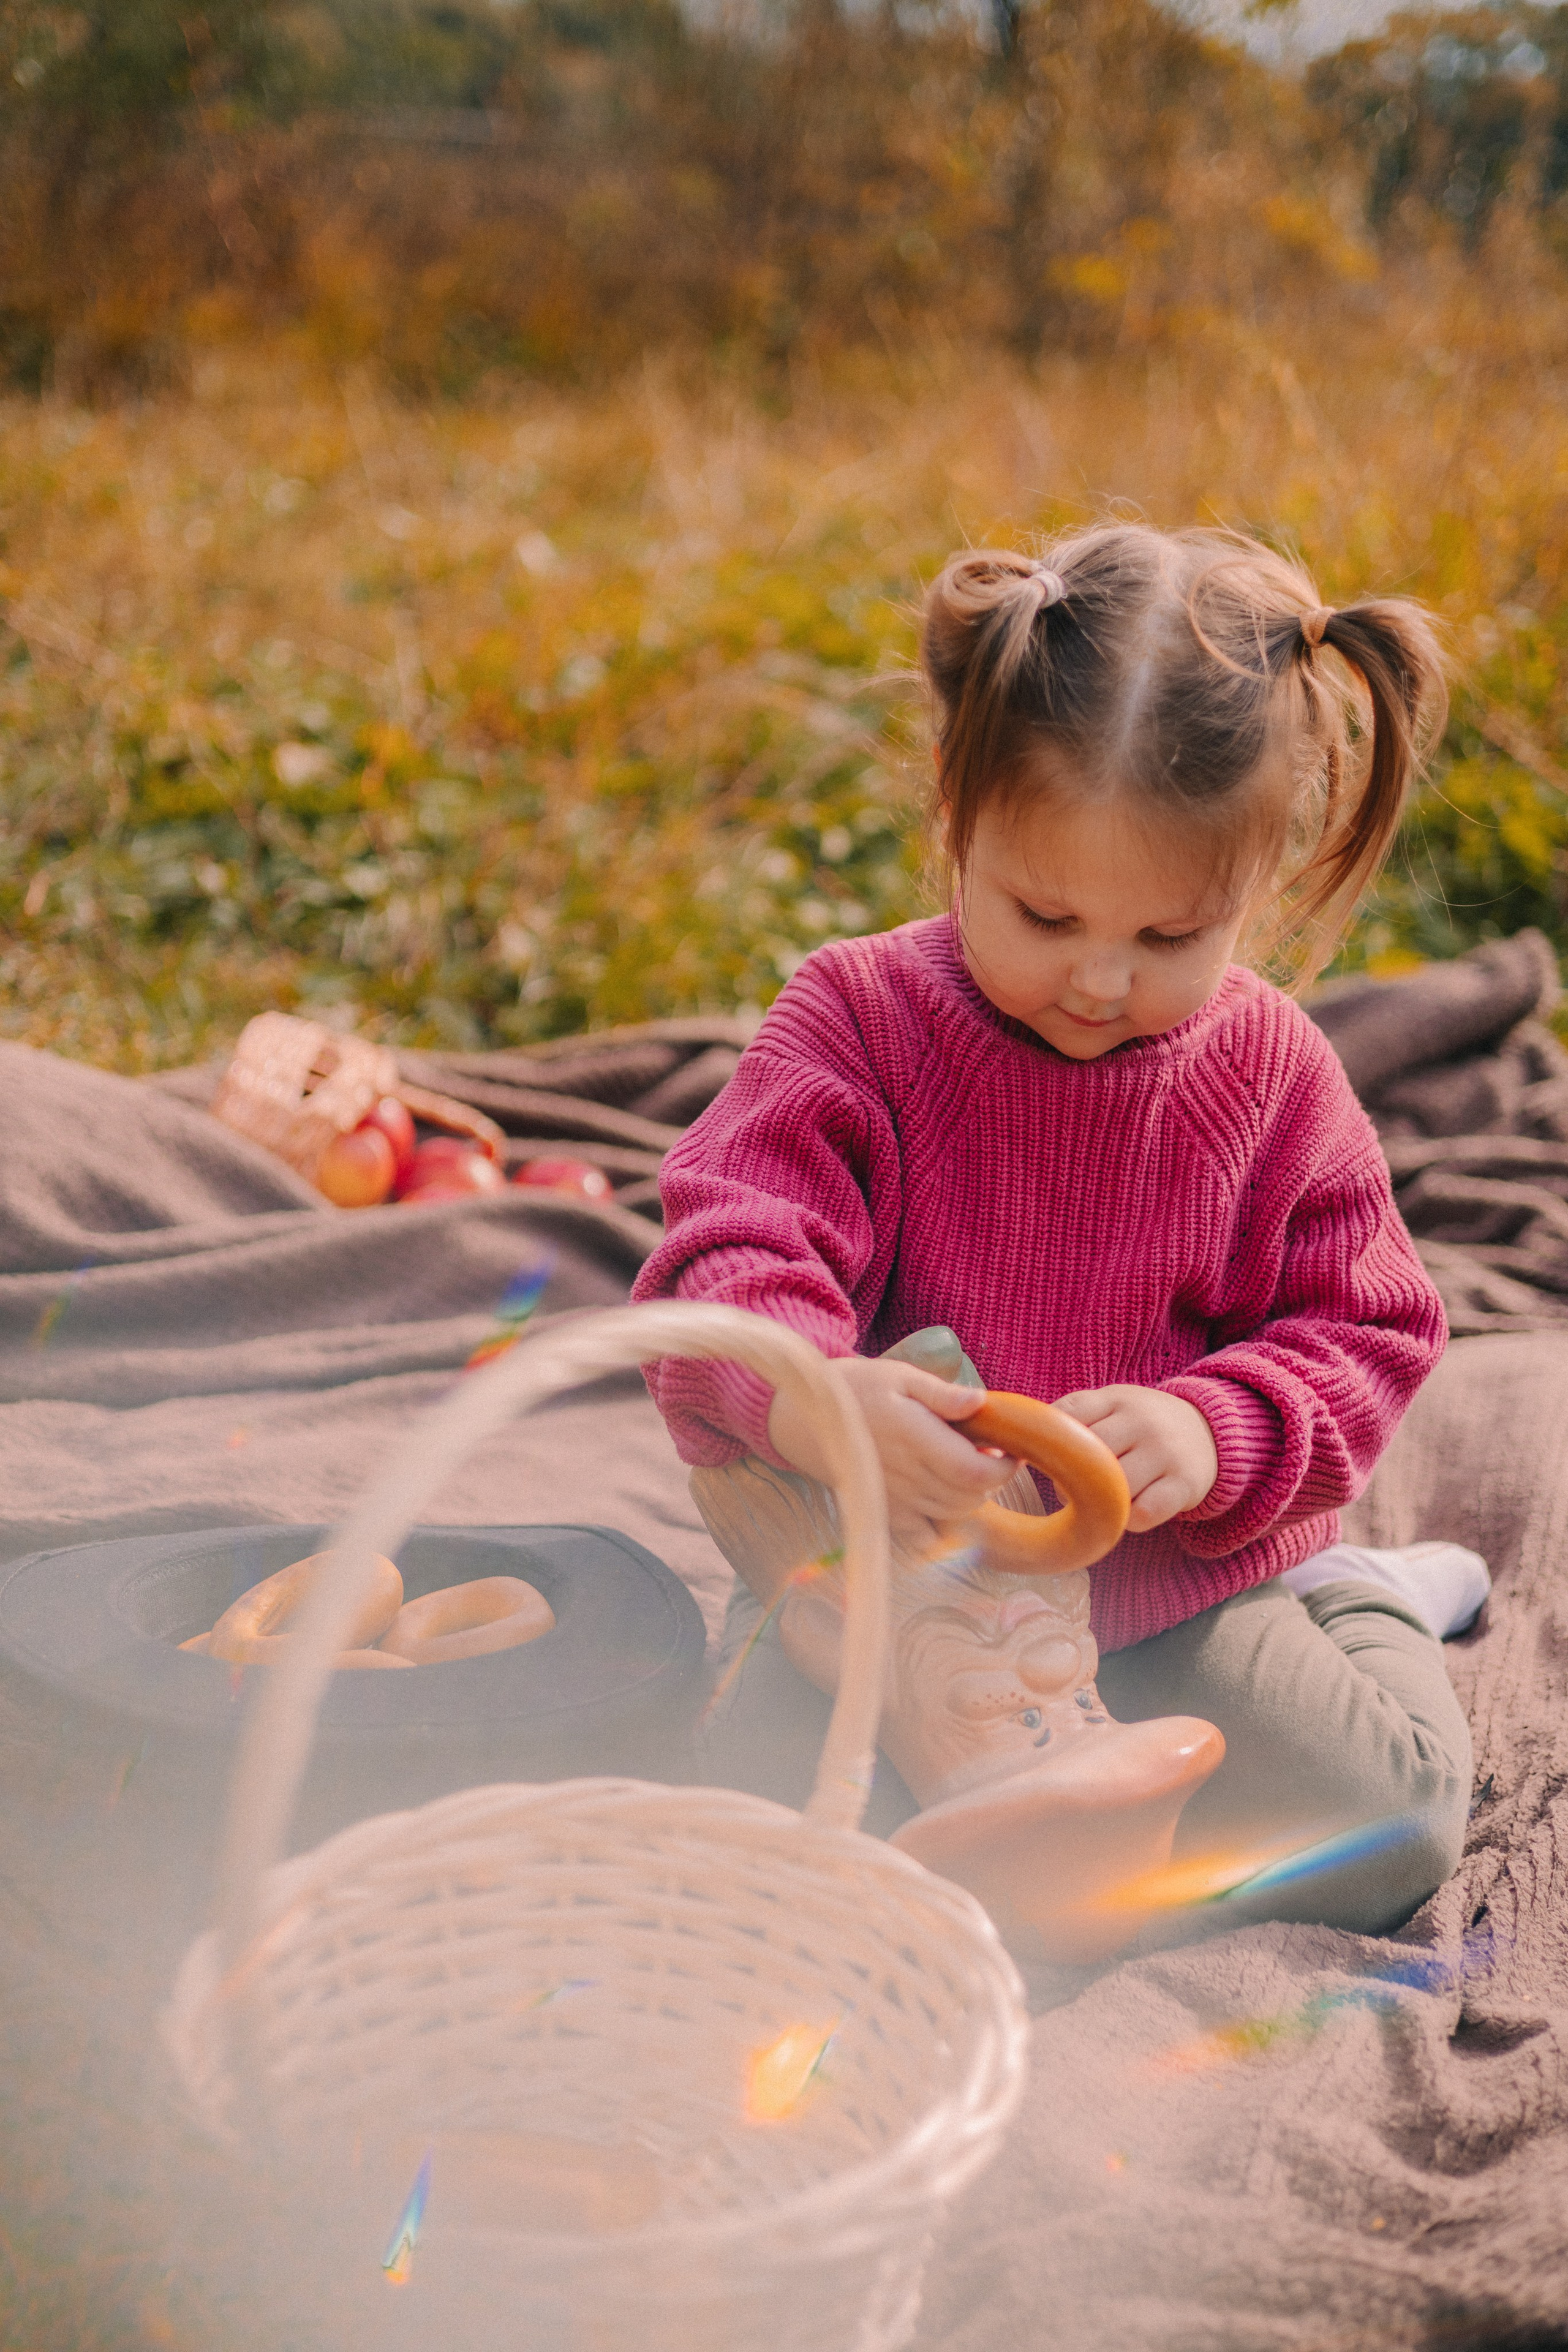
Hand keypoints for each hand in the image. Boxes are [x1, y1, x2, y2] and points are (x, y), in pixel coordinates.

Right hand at [767, 1356, 1016, 1554]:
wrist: (804, 1418)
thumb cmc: (856, 1389)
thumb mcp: (901, 1377)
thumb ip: (943, 1395)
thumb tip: (982, 1402)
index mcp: (915, 1440)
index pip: (975, 1473)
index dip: (1003, 1468)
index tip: (1009, 1450)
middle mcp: (906, 1477)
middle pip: (970, 1498)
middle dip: (990, 1480)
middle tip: (986, 1454)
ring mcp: (895, 1501)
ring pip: (954, 1517)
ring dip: (970, 1498)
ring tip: (963, 1470)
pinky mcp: (884, 1515)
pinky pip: (924, 1540)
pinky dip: (943, 1530)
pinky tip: (945, 1504)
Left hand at [1053, 1386, 1217, 1531]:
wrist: (1210, 1432)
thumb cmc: (1142, 1426)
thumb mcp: (1114, 1406)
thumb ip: (1074, 1418)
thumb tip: (1014, 1449)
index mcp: (1117, 1398)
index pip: (1068, 1414)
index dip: (1048, 1441)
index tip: (1039, 1458)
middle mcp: (1142, 1420)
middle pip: (1089, 1454)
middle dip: (1070, 1479)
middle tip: (1070, 1489)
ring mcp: (1166, 1451)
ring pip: (1115, 1487)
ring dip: (1099, 1503)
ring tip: (1099, 1502)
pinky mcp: (1185, 1483)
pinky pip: (1143, 1513)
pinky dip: (1128, 1520)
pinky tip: (1129, 1511)